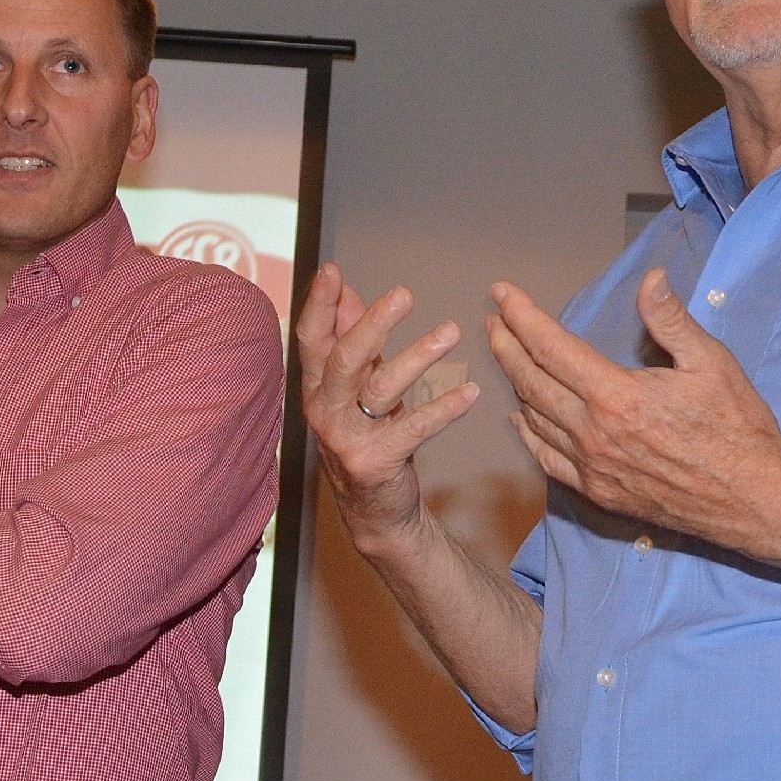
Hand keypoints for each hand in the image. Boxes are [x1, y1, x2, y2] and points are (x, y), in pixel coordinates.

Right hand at [293, 262, 479, 551]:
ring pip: (381, 389)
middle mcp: (325, 409)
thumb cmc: (367, 435)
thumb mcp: (352, 386)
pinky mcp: (375, 461)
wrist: (374, 509)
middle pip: (344, 359)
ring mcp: (347, 438)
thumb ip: (348, 339)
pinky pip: (413, 428)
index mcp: (316, 386)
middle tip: (404, 295)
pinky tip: (469, 393)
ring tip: (451, 332)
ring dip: (418, 357)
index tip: (332, 270)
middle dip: (373, 324)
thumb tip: (345, 292)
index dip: (319, 304)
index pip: (311, 338)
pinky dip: (443, 409)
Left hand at [487, 268, 780, 558]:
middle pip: (530, 381)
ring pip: (534, 419)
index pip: (551, 347)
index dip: (522, 317)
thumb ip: (671, 320)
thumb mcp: (711, 363)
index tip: (502, 293)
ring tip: (506, 356)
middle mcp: (593, 433)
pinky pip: (547, 459)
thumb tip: (649, 279)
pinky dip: (527, 434)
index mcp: (616, 396)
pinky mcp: (598, 492)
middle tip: (493, 321)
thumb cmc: (738, 429)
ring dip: (514, 383)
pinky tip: (520, 418)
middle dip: (506, 346)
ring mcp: (591, 467)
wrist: (754, 501)